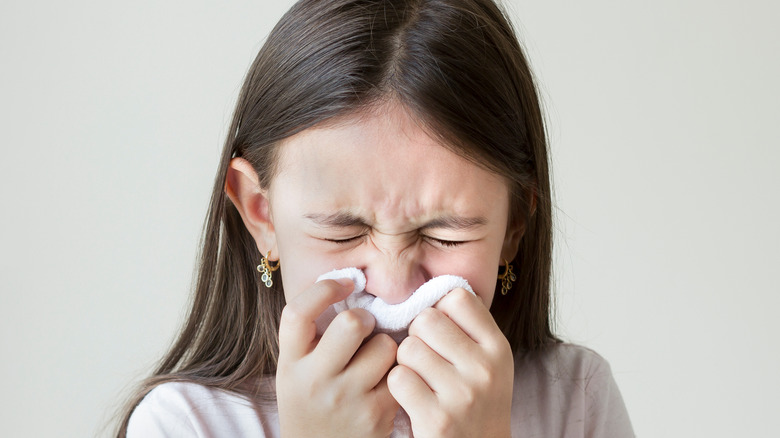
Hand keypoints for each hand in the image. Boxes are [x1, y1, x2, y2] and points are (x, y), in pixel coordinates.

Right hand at [276, 279, 399, 437]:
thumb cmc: (312, 403)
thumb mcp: (297, 370)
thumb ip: (314, 335)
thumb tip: (349, 281)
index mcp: (290, 364)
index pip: (297, 312)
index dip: (324, 289)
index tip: (344, 283)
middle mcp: (314, 381)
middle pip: (352, 323)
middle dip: (366, 318)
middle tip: (365, 327)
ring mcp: (346, 399)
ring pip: (386, 345)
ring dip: (387, 346)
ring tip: (376, 360)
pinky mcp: (376, 415)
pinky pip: (401, 372)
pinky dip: (398, 371)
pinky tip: (386, 382)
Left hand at [387, 288, 513, 436]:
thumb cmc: (476, 403)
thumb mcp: (488, 363)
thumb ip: (468, 328)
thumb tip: (433, 288)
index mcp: (498, 348)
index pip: (457, 298)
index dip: (440, 311)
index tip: (441, 333)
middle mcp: (485, 368)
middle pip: (426, 319)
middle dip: (417, 336)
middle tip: (426, 358)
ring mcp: (462, 394)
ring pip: (408, 348)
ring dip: (406, 363)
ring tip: (422, 380)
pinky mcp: (437, 418)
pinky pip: (398, 378)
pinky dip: (398, 387)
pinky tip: (413, 398)